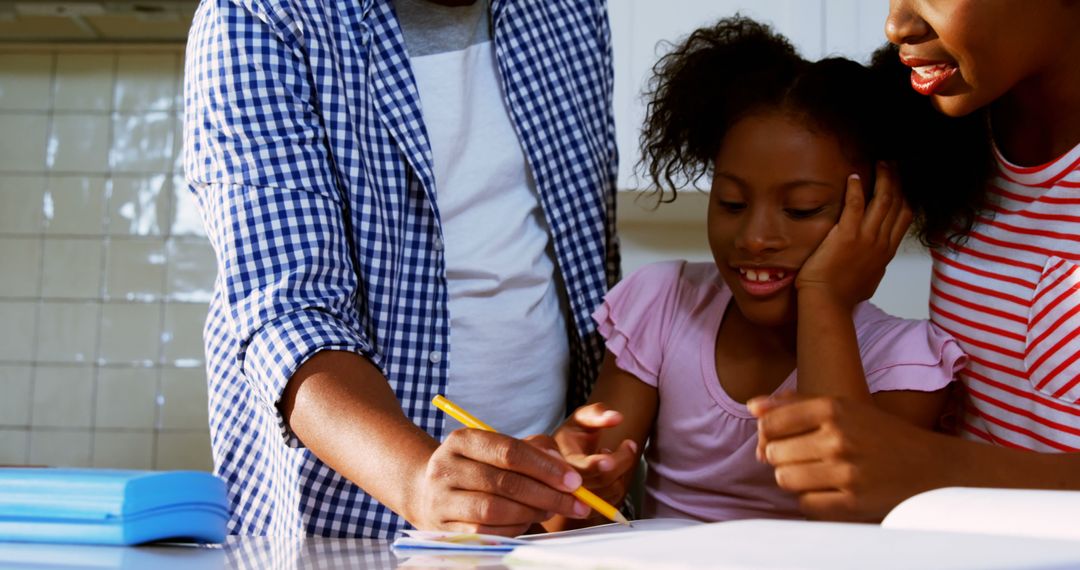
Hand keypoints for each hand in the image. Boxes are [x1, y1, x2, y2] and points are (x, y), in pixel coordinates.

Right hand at [408, 428, 591, 535]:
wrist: (426, 491)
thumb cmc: (477, 467)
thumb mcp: (498, 449)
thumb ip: (533, 450)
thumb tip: (562, 466)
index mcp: (462, 440)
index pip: (509, 452)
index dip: (545, 467)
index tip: (574, 480)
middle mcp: (446, 467)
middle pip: (505, 483)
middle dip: (547, 494)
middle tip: (575, 502)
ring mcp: (441, 500)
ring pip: (495, 510)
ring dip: (531, 513)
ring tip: (551, 510)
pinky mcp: (443, 528)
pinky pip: (486, 533)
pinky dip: (513, 529)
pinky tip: (527, 521)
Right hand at [553, 403, 639, 511]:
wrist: (563, 458)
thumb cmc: (573, 437)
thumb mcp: (580, 419)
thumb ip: (596, 413)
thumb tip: (616, 417)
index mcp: (560, 459)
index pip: (584, 468)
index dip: (607, 462)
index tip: (627, 444)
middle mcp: (564, 483)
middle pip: (601, 481)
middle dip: (623, 461)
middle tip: (630, 444)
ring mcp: (575, 499)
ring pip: (610, 492)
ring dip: (621, 472)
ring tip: (611, 456)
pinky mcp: (587, 508)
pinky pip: (612, 501)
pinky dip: (618, 484)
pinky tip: (608, 472)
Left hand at [748, 393, 951, 521]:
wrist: (933, 468)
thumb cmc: (880, 435)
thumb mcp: (843, 407)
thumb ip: (794, 404)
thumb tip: (752, 406)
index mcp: (834, 408)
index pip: (770, 423)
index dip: (768, 434)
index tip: (782, 438)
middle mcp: (838, 438)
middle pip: (774, 454)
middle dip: (783, 458)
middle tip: (805, 457)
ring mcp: (846, 472)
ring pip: (785, 480)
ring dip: (794, 479)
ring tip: (816, 474)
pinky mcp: (853, 503)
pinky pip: (805, 505)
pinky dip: (811, 501)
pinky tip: (828, 491)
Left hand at [796, 162, 912, 309]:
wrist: (828, 303)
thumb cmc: (843, 296)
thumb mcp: (869, 279)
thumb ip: (875, 265)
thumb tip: (877, 261)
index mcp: (886, 252)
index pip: (904, 217)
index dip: (905, 196)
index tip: (902, 182)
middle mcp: (881, 242)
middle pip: (897, 204)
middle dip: (897, 181)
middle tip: (893, 164)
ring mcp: (866, 238)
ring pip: (883, 201)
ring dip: (884, 178)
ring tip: (882, 162)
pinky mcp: (846, 236)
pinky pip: (856, 205)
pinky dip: (856, 189)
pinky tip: (854, 176)